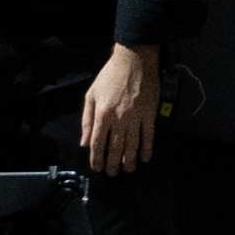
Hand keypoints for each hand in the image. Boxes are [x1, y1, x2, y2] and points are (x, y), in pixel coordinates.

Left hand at [80, 40, 163, 173]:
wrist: (134, 60)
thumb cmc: (110, 76)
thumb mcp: (91, 95)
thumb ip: (87, 120)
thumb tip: (85, 142)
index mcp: (102, 114)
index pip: (98, 143)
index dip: (97, 158)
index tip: (97, 168)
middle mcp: (118, 119)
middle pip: (115, 148)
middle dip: (113, 164)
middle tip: (112, 174)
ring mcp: (135, 117)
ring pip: (132, 145)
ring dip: (129, 160)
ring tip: (127, 170)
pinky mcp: (149, 114)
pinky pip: (148, 135)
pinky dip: (147, 148)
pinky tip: (144, 158)